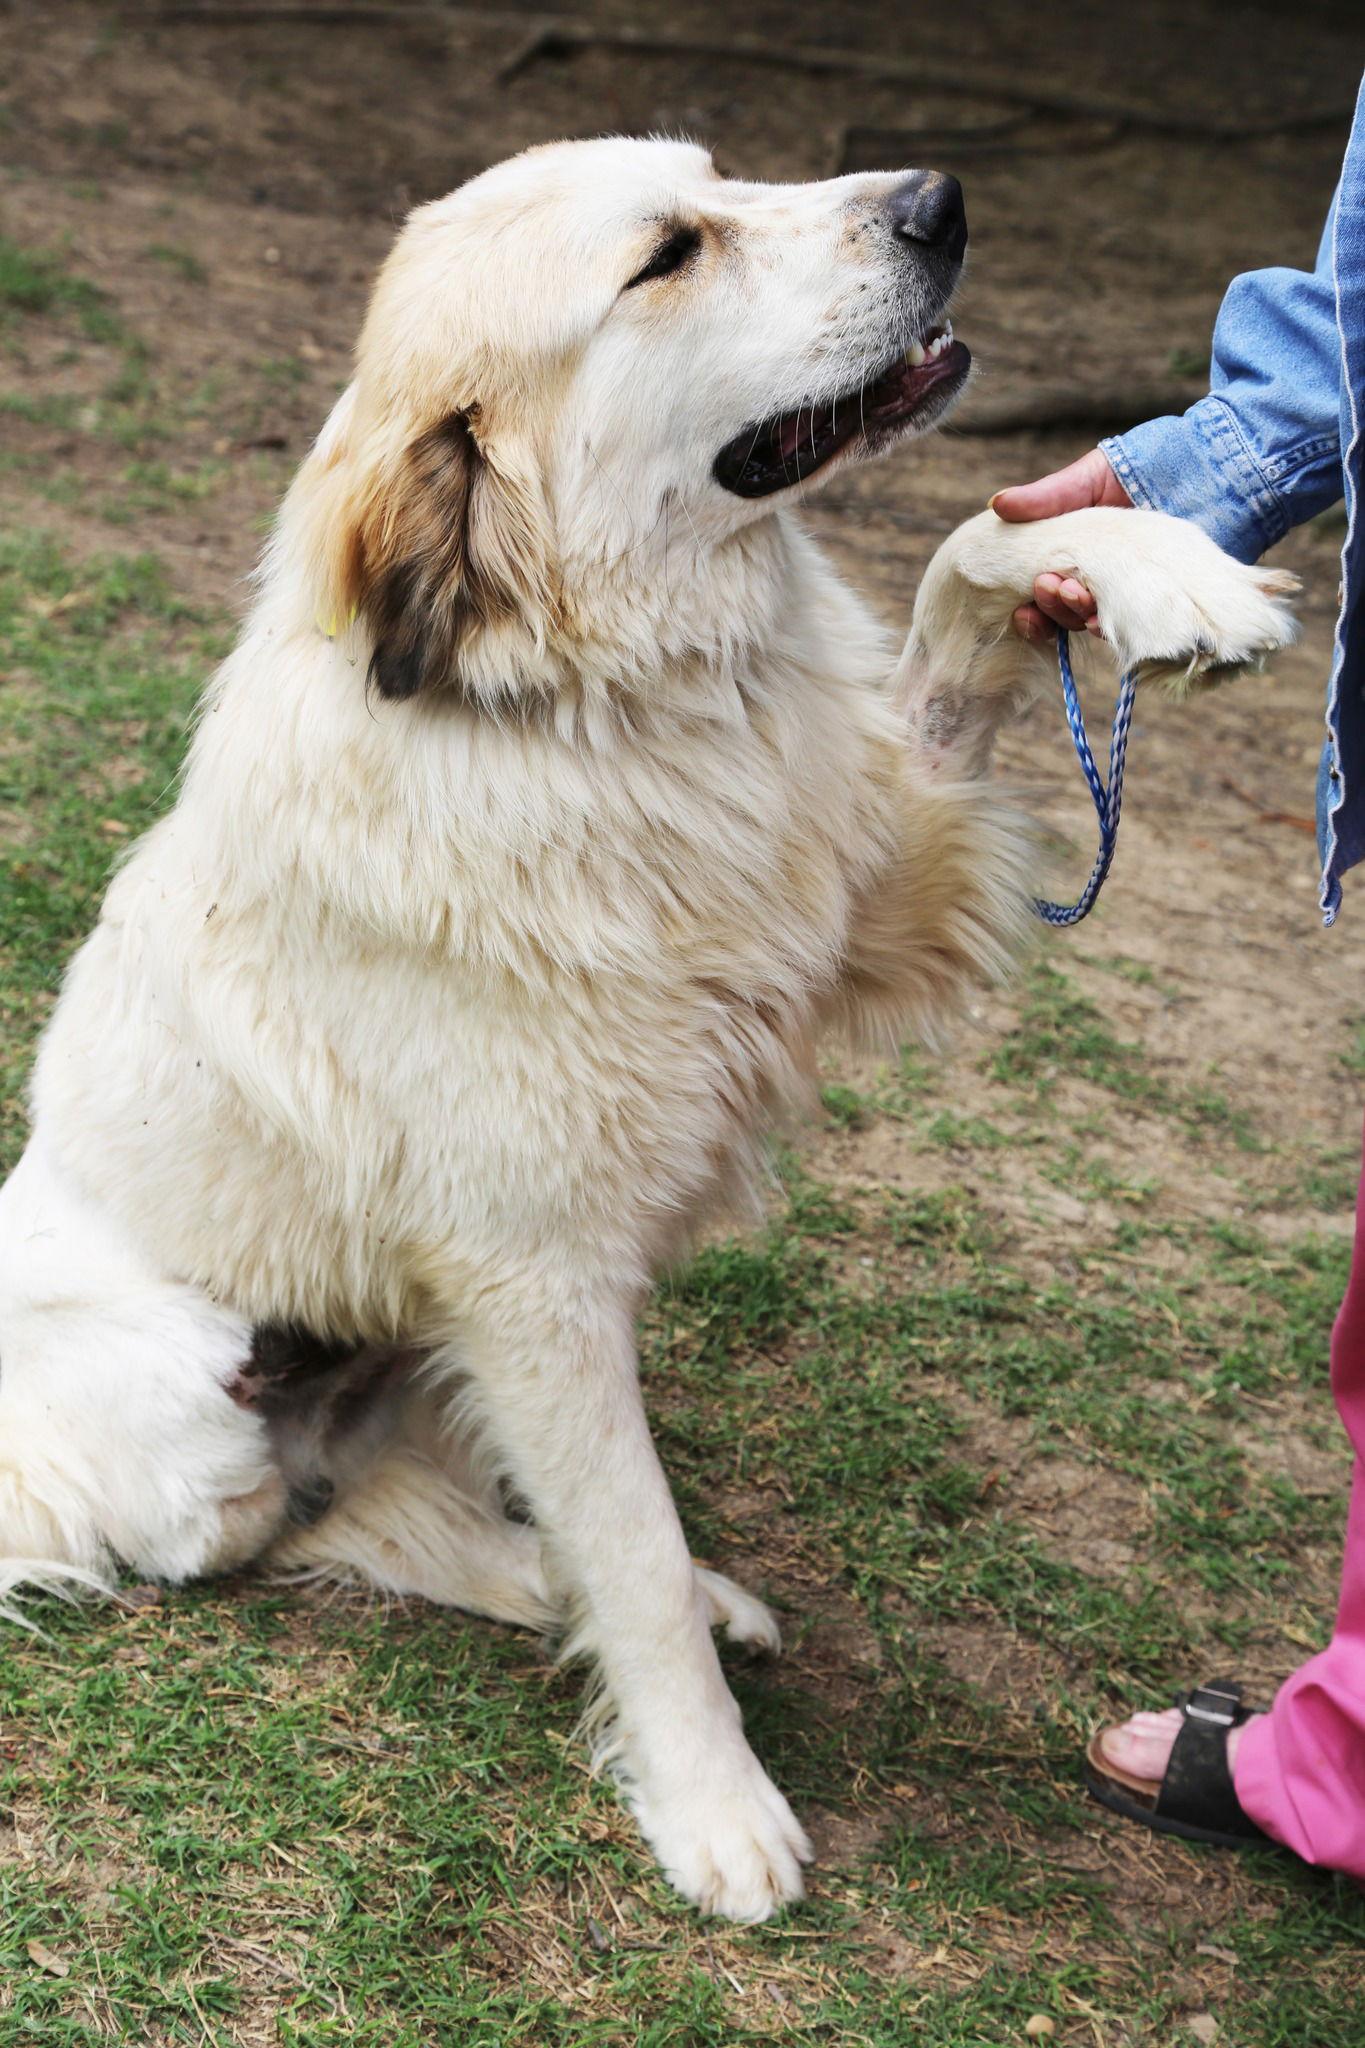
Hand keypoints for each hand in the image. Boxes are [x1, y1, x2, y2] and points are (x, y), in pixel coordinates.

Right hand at [989, 449, 1132, 642]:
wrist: (1195, 473)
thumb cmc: (1134, 472)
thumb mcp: (1084, 481)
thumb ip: (1044, 497)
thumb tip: (997, 503)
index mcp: (1071, 556)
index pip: (1042, 593)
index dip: (1031, 609)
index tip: (1022, 609)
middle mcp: (1094, 580)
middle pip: (1062, 613)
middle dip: (1051, 606)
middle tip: (1051, 585)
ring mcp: (1123, 591)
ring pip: (1089, 621)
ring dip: (1075, 613)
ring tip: (1076, 592)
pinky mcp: (1151, 599)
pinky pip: (1124, 624)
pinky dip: (1108, 624)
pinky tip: (1103, 617)